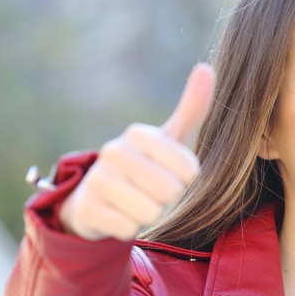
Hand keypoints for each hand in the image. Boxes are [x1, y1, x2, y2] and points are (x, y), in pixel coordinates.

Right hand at [60, 63, 215, 240]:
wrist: (96, 198)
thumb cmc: (144, 167)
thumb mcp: (169, 139)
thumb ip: (192, 108)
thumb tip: (207, 67)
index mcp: (137, 134)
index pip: (189, 170)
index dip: (185, 180)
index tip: (169, 173)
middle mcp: (113, 151)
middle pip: (170, 192)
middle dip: (166, 199)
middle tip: (151, 191)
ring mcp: (97, 179)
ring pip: (150, 212)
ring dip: (148, 214)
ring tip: (135, 202)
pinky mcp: (88, 209)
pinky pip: (128, 229)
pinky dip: (129, 228)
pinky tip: (118, 215)